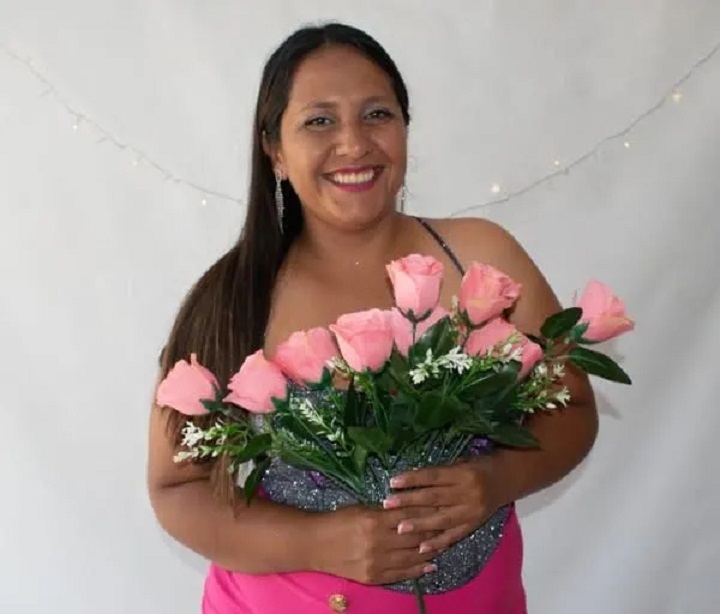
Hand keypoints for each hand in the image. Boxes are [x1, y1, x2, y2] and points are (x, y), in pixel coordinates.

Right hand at [311, 504, 439, 584]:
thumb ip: (385, 511)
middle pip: (414, 538)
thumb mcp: (362, 508)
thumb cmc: (338, 520)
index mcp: (375, 520)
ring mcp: (376, 562)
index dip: (427, 513)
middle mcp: (378, 542)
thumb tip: (411, 509)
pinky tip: (430, 565)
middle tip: (449, 527)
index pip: (409, 516)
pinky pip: (400, 575)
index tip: (442, 509)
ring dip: (430, 552)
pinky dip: (417, 570)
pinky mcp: (372, 577)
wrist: (314, 544)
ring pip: (411, 557)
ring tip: (444, 546)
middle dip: (434, 532)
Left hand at [381, 458, 501, 554]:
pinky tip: (422, 548)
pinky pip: (454, 536)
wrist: (506, 479)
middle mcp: (467, 494)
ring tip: (399, 528)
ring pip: (442, 520)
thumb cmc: (477, 466)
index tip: (392, 482)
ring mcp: (471, 512)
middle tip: (388, 504)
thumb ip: (439, 472)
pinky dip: (438, 543)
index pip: (433, 477)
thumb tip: (410, 477)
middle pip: (434, 499)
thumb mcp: (460, 462)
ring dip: (419, 525)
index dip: (412, 479)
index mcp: (462, 474)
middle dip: (409, 502)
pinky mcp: (474, 526)